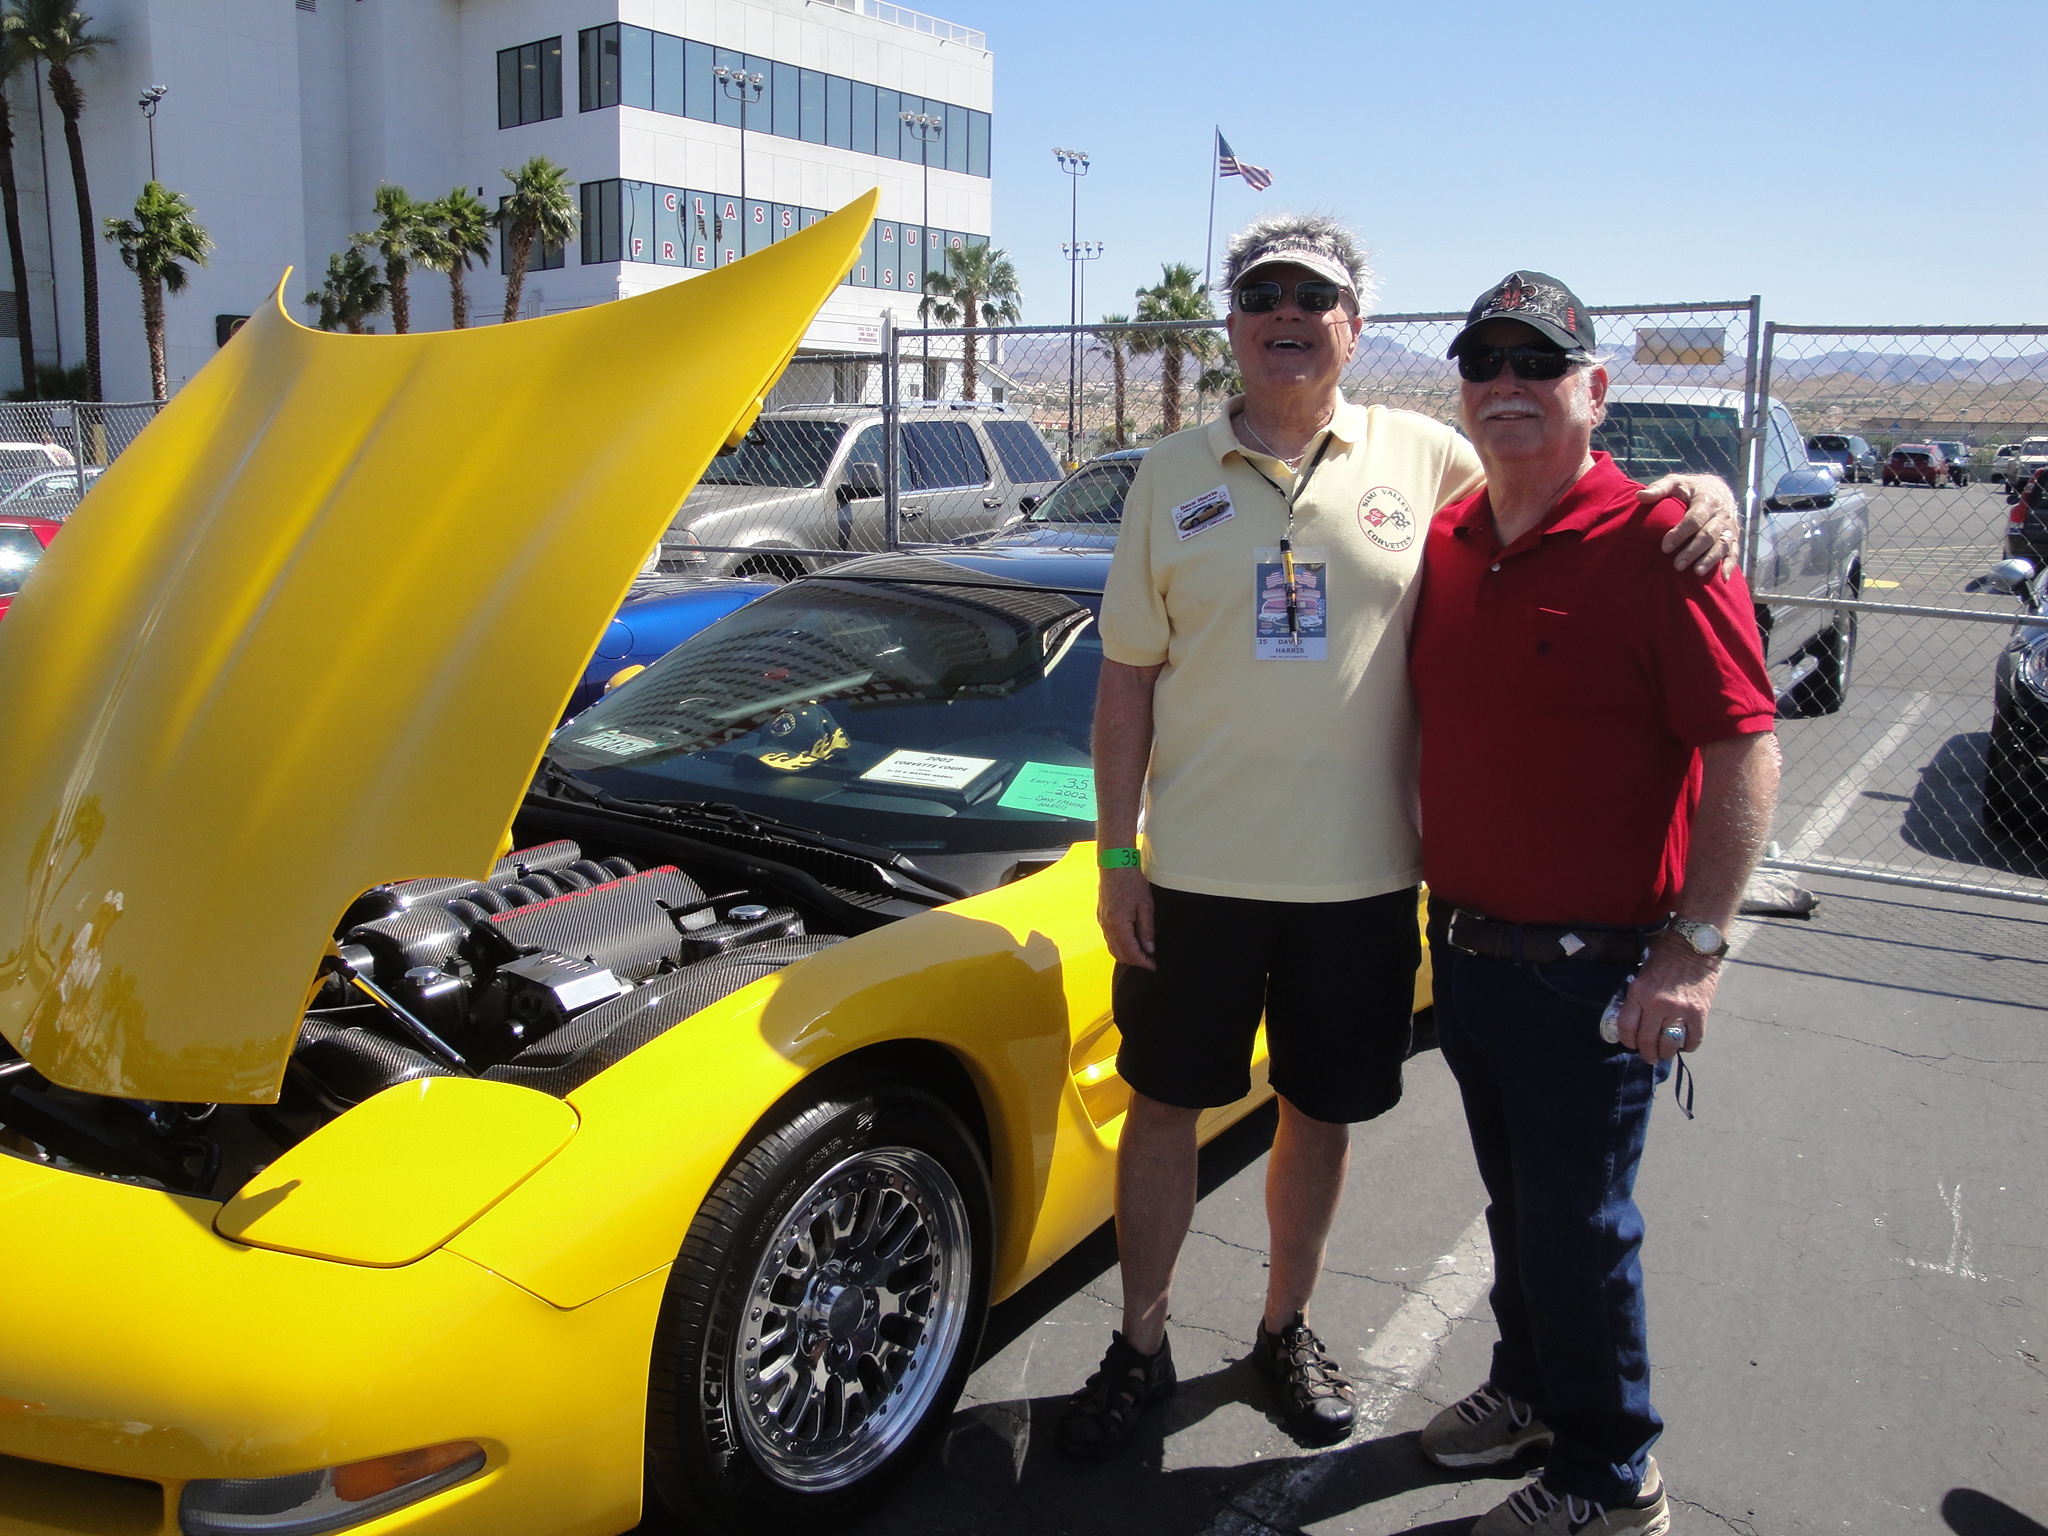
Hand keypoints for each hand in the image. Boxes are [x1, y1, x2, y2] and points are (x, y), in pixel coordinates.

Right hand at [1097, 866, 1155, 969]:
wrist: (1115, 864)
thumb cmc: (1132, 882)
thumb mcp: (1146, 906)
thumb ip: (1147, 930)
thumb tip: (1149, 948)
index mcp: (1118, 925)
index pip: (1131, 952)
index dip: (1143, 961)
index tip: (1154, 965)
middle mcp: (1107, 926)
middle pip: (1119, 954)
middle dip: (1134, 961)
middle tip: (1149, 961)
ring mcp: (1102, 921)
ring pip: (1112, 947)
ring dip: (1126, 954)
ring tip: (1141, 953)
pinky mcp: (1101, 916)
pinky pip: (1109, 938)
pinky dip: (1119, 945)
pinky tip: (1130, 941)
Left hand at [1613, 938, 1719, 1064]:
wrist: (1693, 946)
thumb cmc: (1665, 958)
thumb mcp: (1642, 975)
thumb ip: (1638, 999)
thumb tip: (1634, 1023)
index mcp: (1639, 992)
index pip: (1626, 1027)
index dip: (1628, 1041)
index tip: (1631, 1044)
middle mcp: (1657, 1004)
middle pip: (1646, 1040)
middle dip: (1646, 1053)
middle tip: (1649, 1057)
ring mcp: (1679, 1009)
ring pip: (1668, 1044)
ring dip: (1665, 1053)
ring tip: (1665, 1053)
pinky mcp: (1699, 1013)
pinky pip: (1693, 1040)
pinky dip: (1687, 1046)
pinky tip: (1684, 1044)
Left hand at [1642, 473, 1739, 579]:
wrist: (1717, 488)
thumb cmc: (1689, 488)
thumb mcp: (1675, 483)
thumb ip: (1659, 489)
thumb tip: (1639, 496)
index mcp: (1707, 499)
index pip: (1694, 519)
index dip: (1680, 533)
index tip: (1664, 547)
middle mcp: (1721, 513)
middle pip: (1708, 534)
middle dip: (1692, 551)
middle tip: (1676, 565)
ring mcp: (1729, 526)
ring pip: (1723, 544)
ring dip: (1710, 559)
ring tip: (1696, 572)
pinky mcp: (1734, 536)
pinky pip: (1734, 551)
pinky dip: (1730, 564)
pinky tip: (1723, 578)